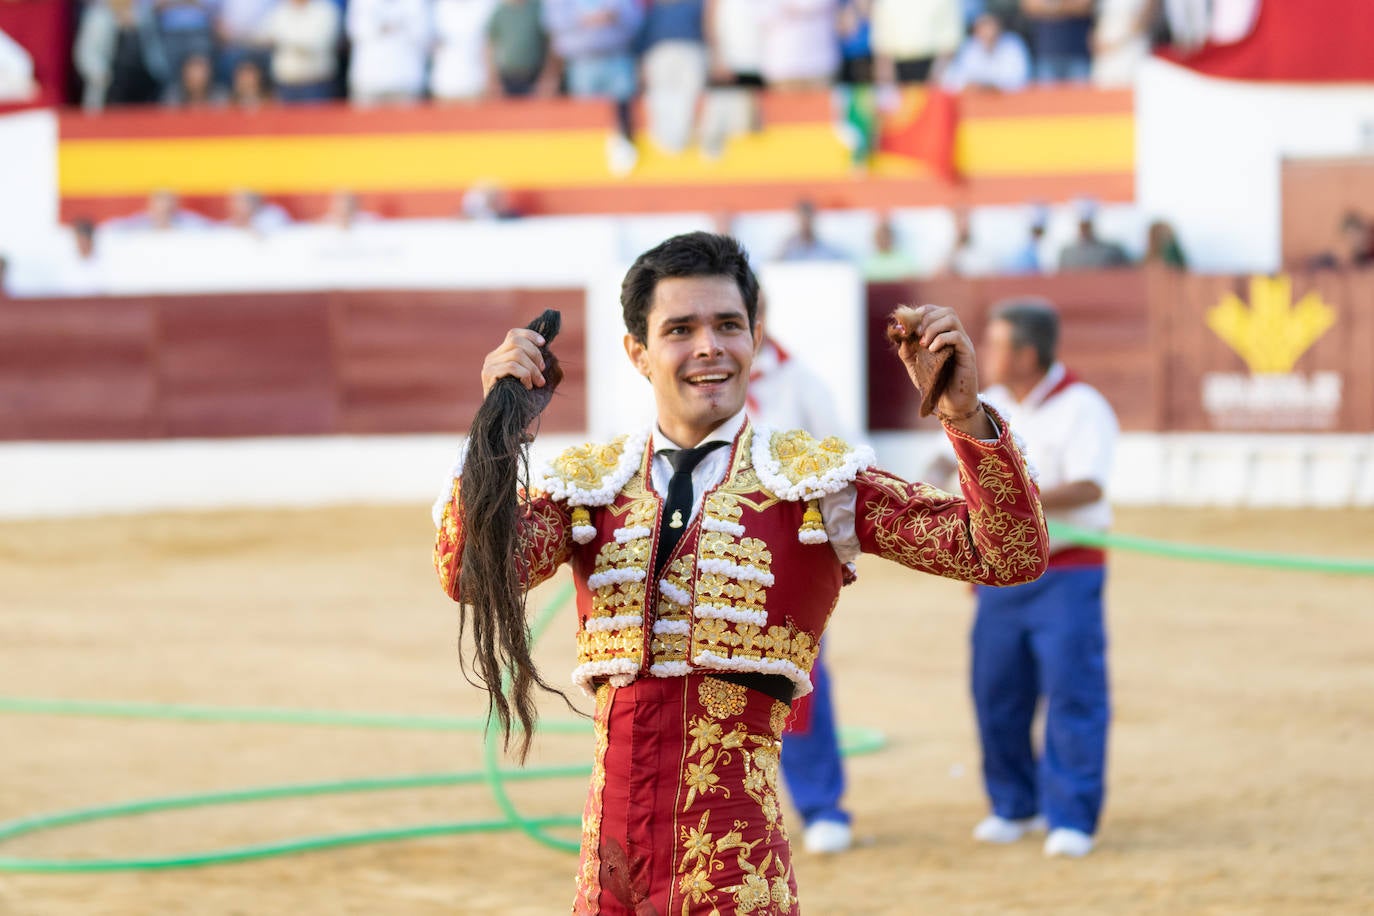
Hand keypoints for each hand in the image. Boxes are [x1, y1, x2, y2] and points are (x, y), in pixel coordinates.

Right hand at [480, 328, 546, 395]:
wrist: (503, 420)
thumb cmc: (520, 399)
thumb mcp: (529, 377)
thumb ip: (534, 363)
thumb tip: (547, 347)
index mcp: (501, 354)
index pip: (514, 334)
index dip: (530, 335)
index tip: (544, 343)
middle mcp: (492, 357)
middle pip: (516, 341)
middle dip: (535, 354)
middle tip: (542, 371)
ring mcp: (489, 365)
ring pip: (516, 354)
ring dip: (532, 368)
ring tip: (538, 382)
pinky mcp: (489, 375)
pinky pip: (512, 366)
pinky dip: (524, 375)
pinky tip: (527, 386)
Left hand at [896, 305, 992, 435]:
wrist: (950, 404)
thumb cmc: (934, 384)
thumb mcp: (915, 365)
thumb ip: (907, 350)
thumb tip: (900, 335)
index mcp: (944, 334)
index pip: (936, 310)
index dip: (922, 312)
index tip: (910, 326)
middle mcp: (956, 335)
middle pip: (946, 311)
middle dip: (927, 319)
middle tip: (917, 334)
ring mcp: (963, 343)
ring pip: (952, 319)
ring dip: (933, 328)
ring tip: (924, 344)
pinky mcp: (968, 354)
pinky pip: (957, 336)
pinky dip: (941, 339)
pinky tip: (932, 350)